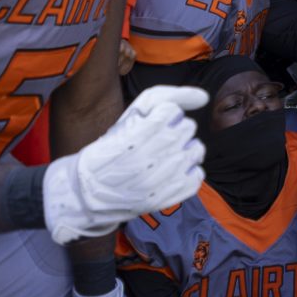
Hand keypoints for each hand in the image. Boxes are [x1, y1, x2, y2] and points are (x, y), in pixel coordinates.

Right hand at [41, 85, 208, 242]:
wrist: (91, 191)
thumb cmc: (114, 146)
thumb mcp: (132, 114)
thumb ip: (169, 97)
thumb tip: (204, 97)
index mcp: (134, 137)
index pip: (172, 111)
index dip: (165, 114)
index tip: (153, 122)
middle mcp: (148, 161)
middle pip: (187, 128)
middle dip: (176, 128)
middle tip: (159, 139)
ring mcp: (159, 183)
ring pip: (196, 150)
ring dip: (185, 148)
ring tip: (166, 154)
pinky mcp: (167, 199)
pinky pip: (197, 176)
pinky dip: (189, 171)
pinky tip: (171, 171)